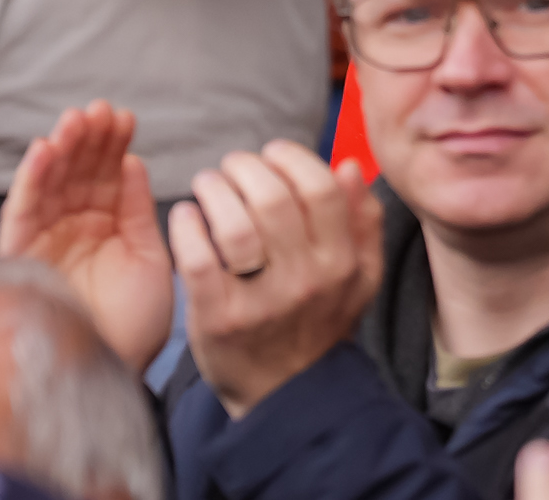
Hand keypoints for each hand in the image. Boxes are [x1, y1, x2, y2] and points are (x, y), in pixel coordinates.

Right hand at [0, 100, 175, 374]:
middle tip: (101, 111)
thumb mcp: (150, 259)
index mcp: (108, 230)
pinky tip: (46, 149)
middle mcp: (75, 230)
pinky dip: (32, 178)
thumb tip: (133, 163)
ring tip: (76, 120)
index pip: (108, 177)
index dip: (114, 146)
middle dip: (89, 139)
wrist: (111, 371)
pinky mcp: (22, 255)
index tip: (126, 118)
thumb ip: (139, 211)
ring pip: (51, 182)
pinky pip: (23, 210)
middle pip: (78, 172)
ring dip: (62, 148)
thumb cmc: (135, 325)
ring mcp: (48, 240)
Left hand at [170, 140, 381, 419]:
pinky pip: (197, 260)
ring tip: (207, 184)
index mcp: (341, 263)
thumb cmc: (317, 321)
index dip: (291, 158)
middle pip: (272, 199)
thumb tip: (349, 165)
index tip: (272, 154)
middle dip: (245, 167)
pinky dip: (186, 228)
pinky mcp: (218, 320)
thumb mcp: (358, 276)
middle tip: (232, 167)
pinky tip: (186, 216)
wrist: (284, 393)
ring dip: (214, 190)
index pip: (320, 188)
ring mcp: (260, 303)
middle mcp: (305, 281)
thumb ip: (362, 220)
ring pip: (233, 225)